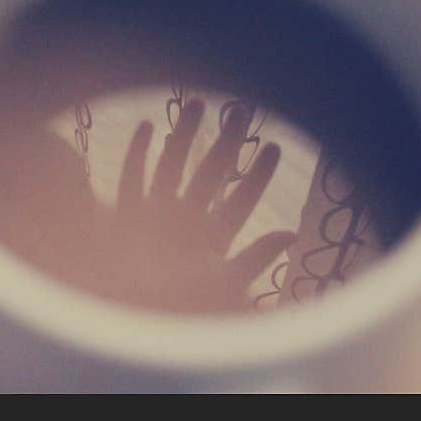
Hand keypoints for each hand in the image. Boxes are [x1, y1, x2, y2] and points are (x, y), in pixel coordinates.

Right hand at [93, 97, 294, 311]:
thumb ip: (257, 256)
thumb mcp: (226, 280)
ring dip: (183, 134)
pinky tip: (145, 127)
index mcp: (213, 236)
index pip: (241, 198)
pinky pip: (132, 176)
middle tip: (240, 111)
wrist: (129, 318)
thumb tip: (292, 233)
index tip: (273, 146)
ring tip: (196, 103)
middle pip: (210, 172)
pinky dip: (137, 153)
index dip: (258, 174)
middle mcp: (187, 220)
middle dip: (226, 142)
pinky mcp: (128, 215)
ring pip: (172, 164)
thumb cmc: (178, 305)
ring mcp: (157, 213)